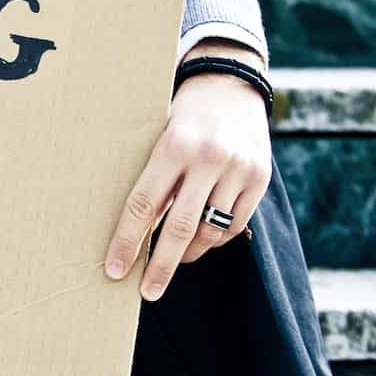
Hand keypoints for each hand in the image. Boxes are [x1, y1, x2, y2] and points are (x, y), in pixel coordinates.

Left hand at [103, 41, 271, 300]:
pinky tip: (200, 240)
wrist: (230, 85)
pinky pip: (234, 225)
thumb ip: (151, 176)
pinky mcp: (260, 179)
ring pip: (210, 232)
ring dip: (188, 253)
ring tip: (173, 260)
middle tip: (146, 291)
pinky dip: (214, 239)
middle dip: (160, 266)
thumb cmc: (180, 113)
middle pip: (178, 228)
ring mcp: (238, 170)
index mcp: (173, 146)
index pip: (144, 205)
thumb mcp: (157, 134)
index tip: (114, 270)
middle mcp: (208, 159)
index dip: (127, 242)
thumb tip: (131, 230)